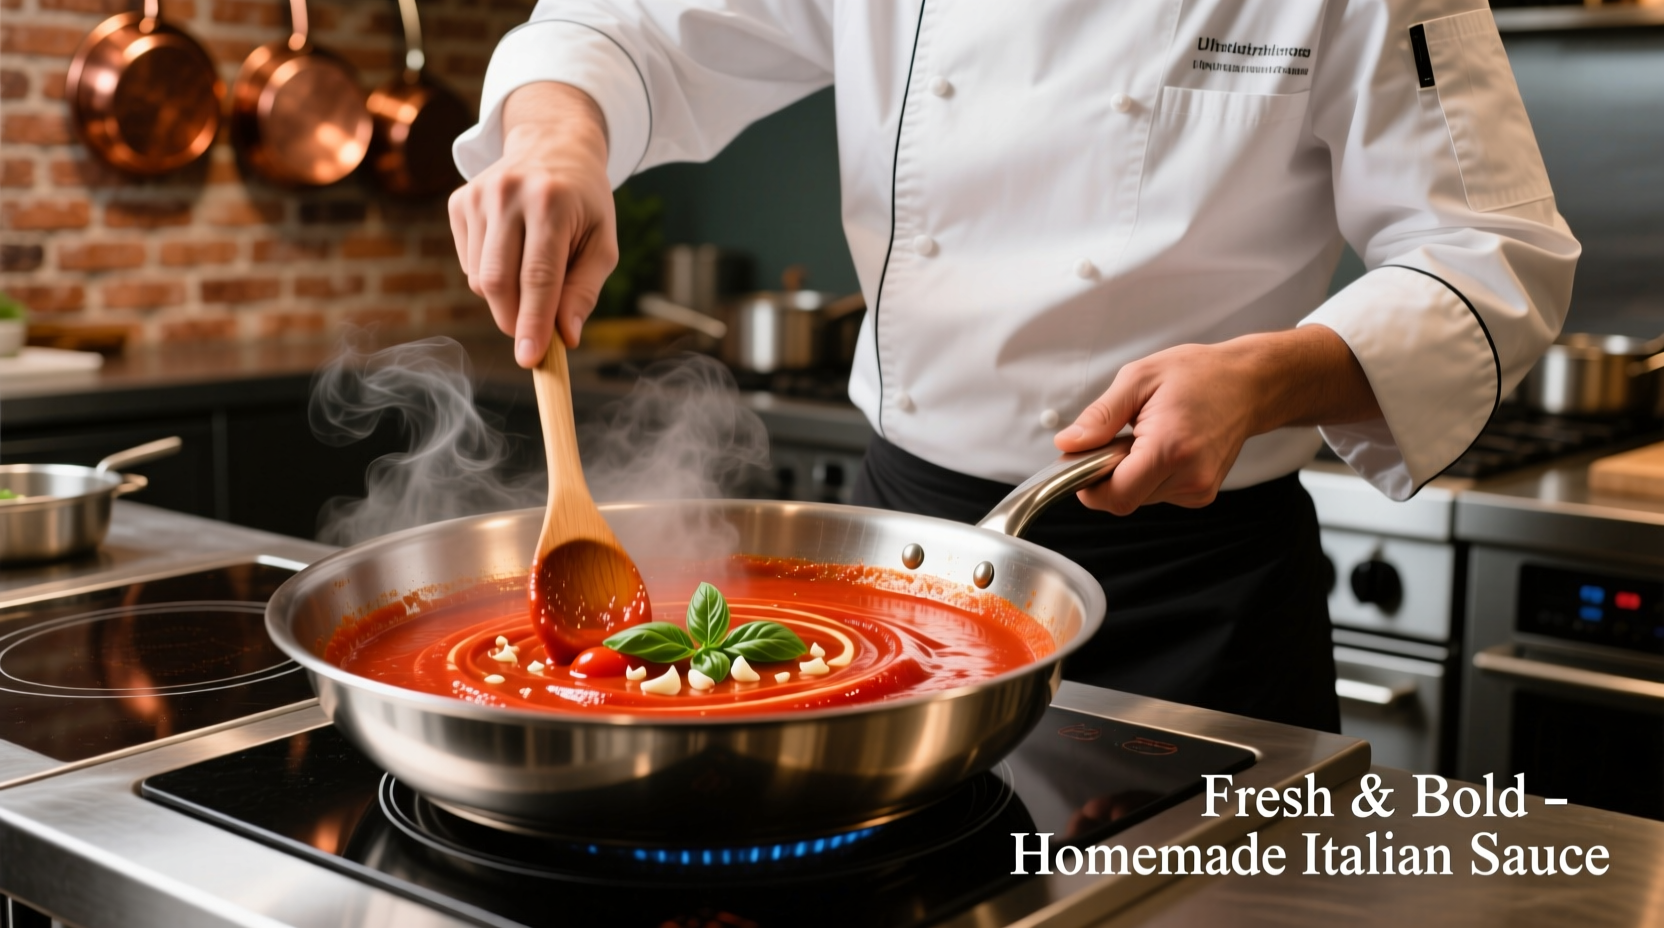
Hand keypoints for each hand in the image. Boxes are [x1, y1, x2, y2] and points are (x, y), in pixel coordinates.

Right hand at [448, 83, 615, 366]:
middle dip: (515, 320)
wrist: (552, 145)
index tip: (529, 360)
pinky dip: (490, 276)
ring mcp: (477, 195)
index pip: (538, 276)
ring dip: (505, 299)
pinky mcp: (458, 202)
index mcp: (552, 202)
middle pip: (500, 282)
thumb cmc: (584, 203)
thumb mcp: (602, 242)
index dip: (533, 323)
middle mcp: (509, 194)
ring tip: (532, 277)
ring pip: (480, 279)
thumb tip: (567, 336)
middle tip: (533, 336)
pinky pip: (468, 265)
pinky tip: (512, 252)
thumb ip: (585, 290)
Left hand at [1053, 326, 1381, 514]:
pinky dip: (1148, 476)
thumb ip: (1100, 416)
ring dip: (1129, 475)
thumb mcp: (1138, 379)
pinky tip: (1161, 448)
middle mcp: (1189, 477)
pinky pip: (1158, 495)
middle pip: (1124, 500)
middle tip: (1115, 439)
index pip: (1114, 496)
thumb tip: (1068, 444)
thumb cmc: (1197, 375)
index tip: (1082, 461)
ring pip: (1139, 499)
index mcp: (1169, 448)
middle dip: (1107, 476)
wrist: (1248, 384)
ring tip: (1144, 437)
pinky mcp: (1203, 493)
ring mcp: (1199, 489)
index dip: (1088, 485)